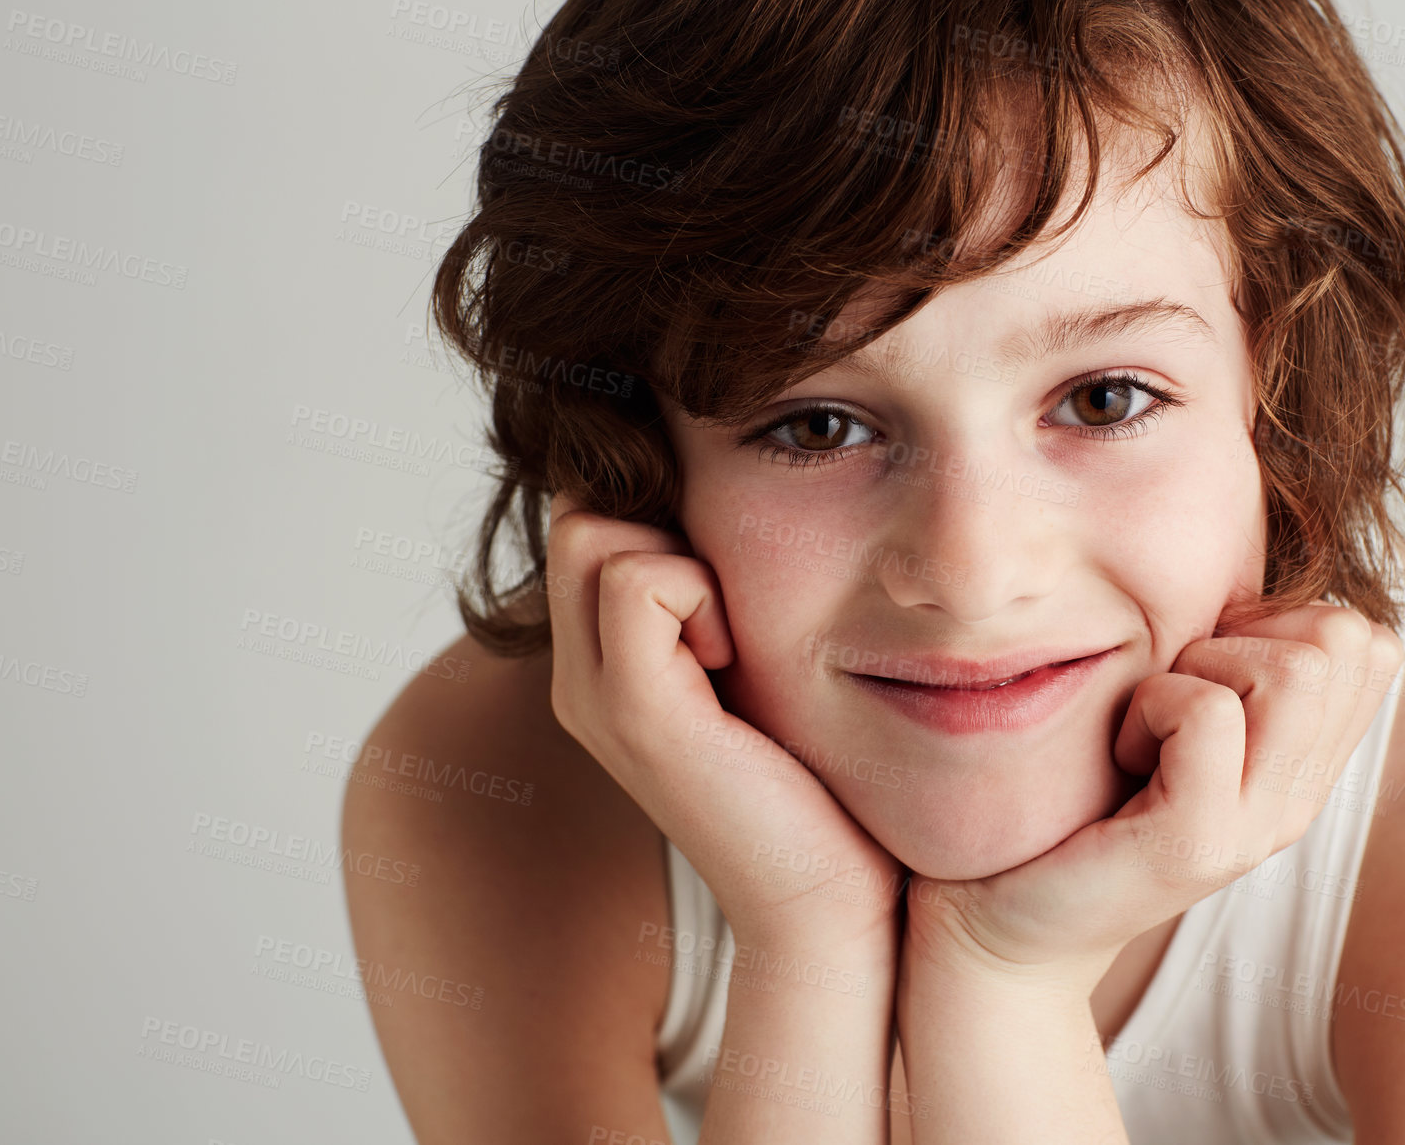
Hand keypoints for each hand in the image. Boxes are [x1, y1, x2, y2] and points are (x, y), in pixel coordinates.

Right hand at [543, 495, 905, 951]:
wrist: (828, 898)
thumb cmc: (813, 782)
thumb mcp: (754, 669)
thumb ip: (717, 601)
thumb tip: (733, 505)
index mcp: (603, 667)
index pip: (585, 520)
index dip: (653, 512)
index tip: (726, 579)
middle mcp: (581, 680)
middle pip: (577, 515)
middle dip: (660, 524)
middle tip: (729, 605)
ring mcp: (596, 698)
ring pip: (592, 533)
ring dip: (681, 559)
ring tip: (733, 639)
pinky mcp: (636, 713)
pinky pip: (638, 580)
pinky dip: (697, 590)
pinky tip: (735, 657)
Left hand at [903, 599, 1404, 990]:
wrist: (1002, 920)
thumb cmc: (1071, 798)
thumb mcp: (1165, 714)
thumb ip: (1226, 659)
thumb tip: (1244, 573)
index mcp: (1303, 765)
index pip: (1370, 641)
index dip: (1283, 619)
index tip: (1203, 666)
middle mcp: (1299, 798)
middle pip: (1343, 639)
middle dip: (1243, 634)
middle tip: (1169, 694)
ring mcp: (1258, 828)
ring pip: (1292, 670)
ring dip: (1199, 667)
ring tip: (1147, 723)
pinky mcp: (1197, 845)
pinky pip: (1208, 714)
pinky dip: (1151, 706)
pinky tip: (1121, 753)